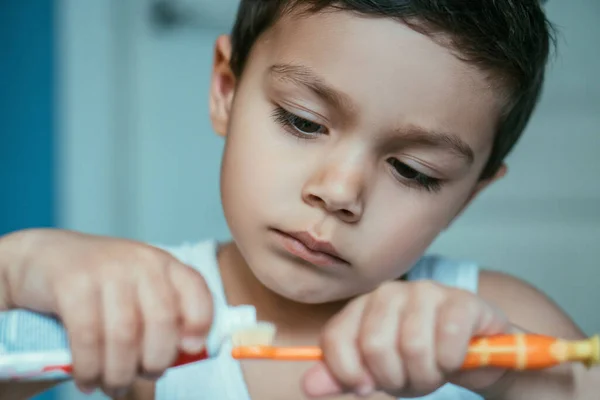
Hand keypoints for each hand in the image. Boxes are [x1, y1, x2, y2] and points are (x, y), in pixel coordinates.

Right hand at [1, 229, 212, 396]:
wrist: (43, 258)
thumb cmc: (100, 284)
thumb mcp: (137, 289)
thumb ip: (161, 315)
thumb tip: (187, 355)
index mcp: (163, 264)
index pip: (196, 291)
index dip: (200, 323)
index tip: (190, 349)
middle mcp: (140, 262)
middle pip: (162, 321)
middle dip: (155, 361)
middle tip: (144, 376)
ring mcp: (106, 269)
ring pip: (125, 335)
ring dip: (120, 373)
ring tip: (113, 386)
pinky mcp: (72, 283)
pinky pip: (88, 337)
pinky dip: (89, 368)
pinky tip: (86, 380)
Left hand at [302, 280, 510, 397]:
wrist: (476, 353)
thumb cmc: (420, 359)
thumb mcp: (378, 373)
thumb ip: (343, 376)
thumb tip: (307, 385)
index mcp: (362, 307)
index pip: (336, 338)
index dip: (348, 373)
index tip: (366, 387)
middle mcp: (389, 293)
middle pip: (374, 345)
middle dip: (394, 378)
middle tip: (409, 379)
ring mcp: (426, 292)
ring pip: (412, 346)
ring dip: (426, 375)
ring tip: (433, 371)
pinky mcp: (461, 300)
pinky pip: (447, 339)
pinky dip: (451, 362)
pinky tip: (455, 359)